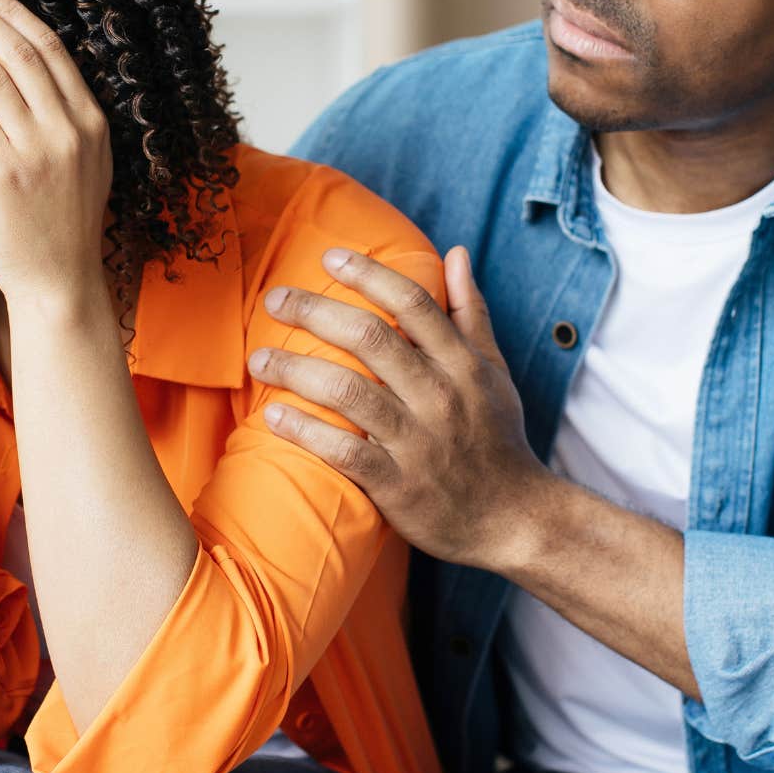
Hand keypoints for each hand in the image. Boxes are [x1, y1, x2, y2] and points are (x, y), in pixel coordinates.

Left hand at [0, 0, 111, 301]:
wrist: (59, 283)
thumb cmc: (62, 229)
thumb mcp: (83, 168)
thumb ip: (66, 124)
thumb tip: (37, 82)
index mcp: (92, 122)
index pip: (51, 50)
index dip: (14, 14)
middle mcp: (71, 128)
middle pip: (20, 51)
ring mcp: (40, 149)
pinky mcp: (5, 170)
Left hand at [248, 247, 551, 568]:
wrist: (514, 519)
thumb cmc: (498, 437)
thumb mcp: (494, 370)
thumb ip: (471, 311)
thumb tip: (456, 253)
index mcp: (462, 364)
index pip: (412, 303)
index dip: (368, 273)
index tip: (328, 257)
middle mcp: (440, 396)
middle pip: (370, 337)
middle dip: (315, 311)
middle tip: (274, 299)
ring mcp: (419, 442)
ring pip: (348, 392)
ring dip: (295, 370)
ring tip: (259, 358)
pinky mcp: (399, 486)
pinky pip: (344, 453)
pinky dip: (306, 432)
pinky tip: (273, 415)